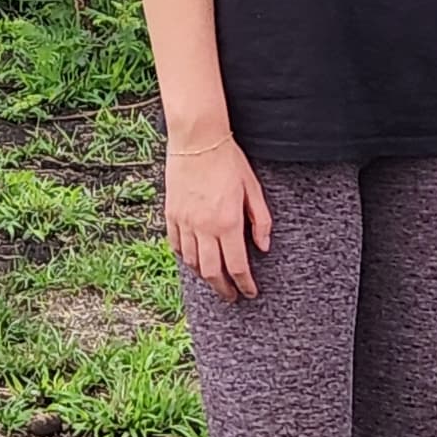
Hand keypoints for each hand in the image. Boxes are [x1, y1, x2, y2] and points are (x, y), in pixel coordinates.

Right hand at [165, 138, 270, 302]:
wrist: (197, 140)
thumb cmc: (228, 161)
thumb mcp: (253, 188)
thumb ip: (261, 220)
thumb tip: (264, 247)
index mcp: (228, 222)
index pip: (237, 266)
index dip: (245, 284)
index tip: (250, 293)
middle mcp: (204, 227)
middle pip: (212, 272)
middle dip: (223, 289)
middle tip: (232, 296)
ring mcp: (185, 222)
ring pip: (193, 263)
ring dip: (204, 277)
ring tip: (215, 280)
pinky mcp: (172, 214)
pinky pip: (176, 245)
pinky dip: (186, 258)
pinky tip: (194, 260)